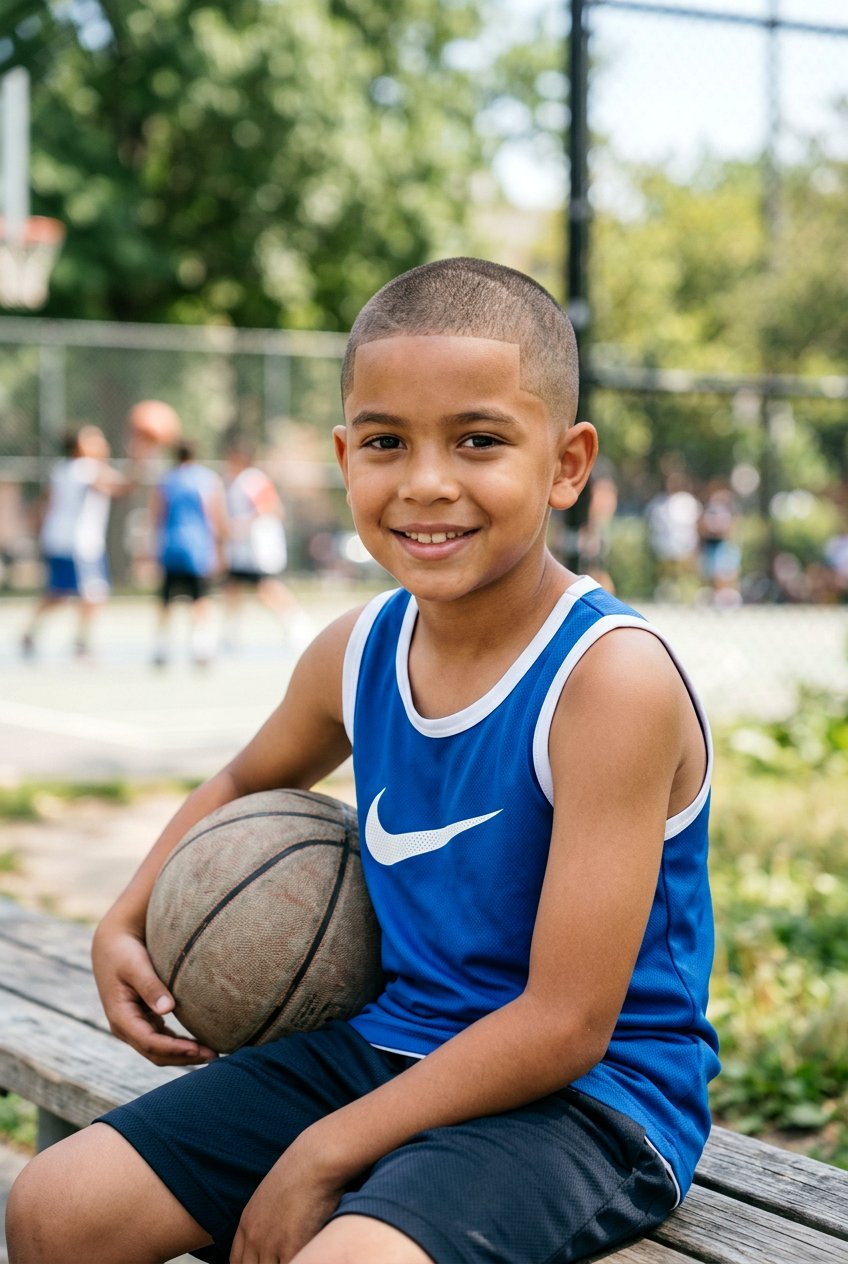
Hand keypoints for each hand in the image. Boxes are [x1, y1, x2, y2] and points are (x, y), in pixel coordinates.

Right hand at [91, 921, 216, 1065]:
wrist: (112, 945)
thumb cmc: (124, 952)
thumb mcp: (135, 966)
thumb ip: (150, 987)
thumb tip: (167, 1010)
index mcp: (120, 1016)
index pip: (149, 1042)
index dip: (174, 1048)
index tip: (197, 1049)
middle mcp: (125, 1027)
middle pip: (155, 1053)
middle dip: (183, 1057)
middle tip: (214, 1055)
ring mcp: (133, 1026)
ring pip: (159, 1051)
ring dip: (183, 1055)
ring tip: (211, 1054)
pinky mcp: (143, 1021)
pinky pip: (161, 1040)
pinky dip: (178, 1045)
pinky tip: (197, 1044)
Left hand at [230, 1132, 347, 1263]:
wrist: (316, 1160)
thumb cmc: (303, 1172)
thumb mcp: (272, 1196)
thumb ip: (266, 1220)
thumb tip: (276, 1235)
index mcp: (247, 1224)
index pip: (237, 1263)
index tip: (264, 1263)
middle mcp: (253, 1237)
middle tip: (280, 1258)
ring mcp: (270, 1245)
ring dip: (283, 1263)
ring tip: (299, 1255)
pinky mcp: (291, 1249)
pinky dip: (301, 1261)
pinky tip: (310, 1257)